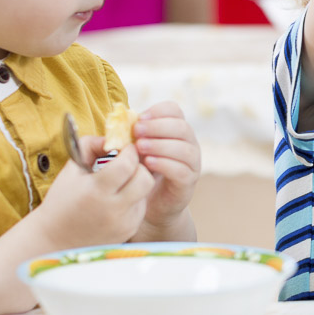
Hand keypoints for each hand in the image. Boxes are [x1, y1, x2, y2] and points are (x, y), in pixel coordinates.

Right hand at [34, 139, 153, 250]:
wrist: (55, 239)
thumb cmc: (62, 201)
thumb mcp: (71, 170)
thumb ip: (90, 145)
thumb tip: (113, 136)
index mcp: (96, 191)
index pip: (127, 164)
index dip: (129, 152)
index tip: (125, 148)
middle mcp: (112, 209)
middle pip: (145, 179)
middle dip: (140, 166)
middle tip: (128, 164)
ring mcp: (123, 222)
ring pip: (145, 192)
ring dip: (137, 182)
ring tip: (119, 183)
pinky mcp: (129, 231)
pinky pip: (141, 207)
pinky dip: (134, 199)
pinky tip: (117, 199)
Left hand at [133, 101, 201, 237]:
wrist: (151, 204)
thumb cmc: (142, 171)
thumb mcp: (137, 150)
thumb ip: (134, 135)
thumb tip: (121, 120)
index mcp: (177, 131)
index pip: (175, 111)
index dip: (158, 111)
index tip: (139, 118)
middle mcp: (189, 144)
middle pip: (181, 127)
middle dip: (157, 127)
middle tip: (136, 131)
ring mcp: (192, 163)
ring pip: (183, 149)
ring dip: (160, 145)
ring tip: (139, 147)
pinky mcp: (188, 182)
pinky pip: (181, 170)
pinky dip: (164, 164)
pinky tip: (148, 163)